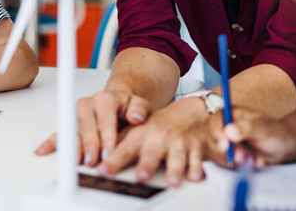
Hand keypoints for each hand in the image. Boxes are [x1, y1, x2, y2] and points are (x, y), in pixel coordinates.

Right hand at [36, 89, 151, 167]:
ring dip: (73, 147)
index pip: (105, 119)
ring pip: (73, 132)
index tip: (109, 151)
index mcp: (104, 98)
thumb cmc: (127, 107)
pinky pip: (59, 133)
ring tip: (75, 161)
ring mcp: (77, 115)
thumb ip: (139, 109)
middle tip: (93, 161)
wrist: (118, 102)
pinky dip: (51, 142)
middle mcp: (87, 105)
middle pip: (87, 127)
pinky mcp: (71, 124)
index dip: (107, 136)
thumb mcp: (140, 104)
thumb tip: (136, 116)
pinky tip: (43, 150)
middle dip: (90, 145)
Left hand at [97, 96, 211, 186]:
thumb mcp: (137, 131)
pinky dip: (198, 168)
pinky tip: (195, 176)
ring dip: (174, 170)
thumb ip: (120, 143)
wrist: (188, 114)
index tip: (103, 170)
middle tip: (140, 177)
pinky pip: (198, 160)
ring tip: (172, 181)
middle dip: (146, 165)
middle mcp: (159, 139)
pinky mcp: (196, 149)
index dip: (113, 161)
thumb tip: (97, 157)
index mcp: (140, 134)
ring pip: (176, 158)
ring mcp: (178, 144)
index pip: (123, 149)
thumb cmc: (159, 126)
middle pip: (151, 154)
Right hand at [216, 107, 295, 166]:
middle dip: (227, 151)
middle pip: (213, 139)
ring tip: (252, 160)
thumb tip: (228, 131)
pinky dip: (240, 166)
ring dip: (234, 160)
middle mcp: (225, 127)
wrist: (284, 147)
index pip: (215, 121)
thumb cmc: (276, 132)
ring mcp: (227, 141)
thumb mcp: (264, 128)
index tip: (224, 145)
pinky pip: (226, 162)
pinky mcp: (229, 154)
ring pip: (217, 153)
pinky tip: (254, 162)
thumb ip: (246, 128)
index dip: (216, 133)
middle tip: (242, 157)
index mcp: (231, 114)